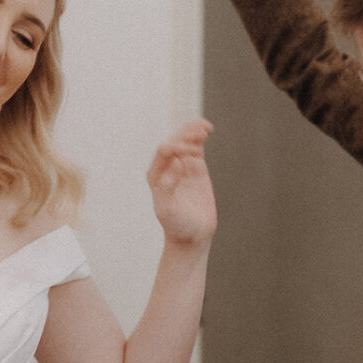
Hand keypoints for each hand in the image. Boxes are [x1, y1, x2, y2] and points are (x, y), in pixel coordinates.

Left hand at [147, 120, 215, 246]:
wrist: (192, 235)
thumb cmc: (176, 225)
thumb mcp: (167, 210)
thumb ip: (167, 187)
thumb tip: (176, 162)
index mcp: (156, 175)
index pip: (164, 151)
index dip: (177, 147)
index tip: (191, 154)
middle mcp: (167, 168)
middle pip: (176, 142)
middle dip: (187, 135)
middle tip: (202, 132)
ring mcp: (182, 167)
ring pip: (186, 143)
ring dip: (193, 132)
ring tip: (205, 127)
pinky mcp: (196, 169)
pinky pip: (197, 149)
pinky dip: (200, 139)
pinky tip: (206, 131)